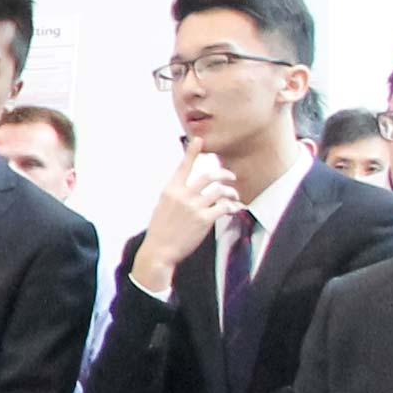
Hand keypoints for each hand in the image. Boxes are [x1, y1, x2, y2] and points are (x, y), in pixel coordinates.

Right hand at [136, 152, 241, 292]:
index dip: (192, 152)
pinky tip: (234, 209)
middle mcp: (183, 195)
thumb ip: (176, 196)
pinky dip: (232, 207)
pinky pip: (224, 207)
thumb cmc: (160, 232)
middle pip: (208, 176)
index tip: (198, 140)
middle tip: (230, 177)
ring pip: (219, 191)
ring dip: (230, 192)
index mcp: (170, 191)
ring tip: (234, 197)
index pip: (183, 167)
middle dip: (224, 174)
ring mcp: (194, 207)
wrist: (159, 252)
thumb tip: (189, 189)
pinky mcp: (204, 219)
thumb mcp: (162, 207)